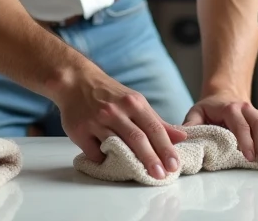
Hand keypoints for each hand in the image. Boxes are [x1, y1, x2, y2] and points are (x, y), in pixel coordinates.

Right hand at [56, 68, 187, 179]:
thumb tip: (180, 137)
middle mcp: (116, 111)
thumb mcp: (135, 101)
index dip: (165, 148)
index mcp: (133, 103)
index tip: (174, 164)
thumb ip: (157, 121)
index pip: (154, 127)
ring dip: (131, 162)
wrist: (76, 81)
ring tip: (144, 175)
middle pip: (137, 137)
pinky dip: (103, 159)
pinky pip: (94, 151)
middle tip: (162, 175)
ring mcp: (97, 120)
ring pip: (117, 144)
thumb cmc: (110, 94)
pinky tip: (110, 164)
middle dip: (151, 158)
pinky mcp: (80, 130)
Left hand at [183, 93, 257, 161]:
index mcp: (230, 108)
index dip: (246, 141)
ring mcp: (256, 112)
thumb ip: (191, 124)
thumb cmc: (210, 108)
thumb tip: (184, 137)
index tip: (248, 156)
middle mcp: (246, 108)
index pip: (241, 124)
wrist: (223, 95)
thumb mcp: (196, 112)